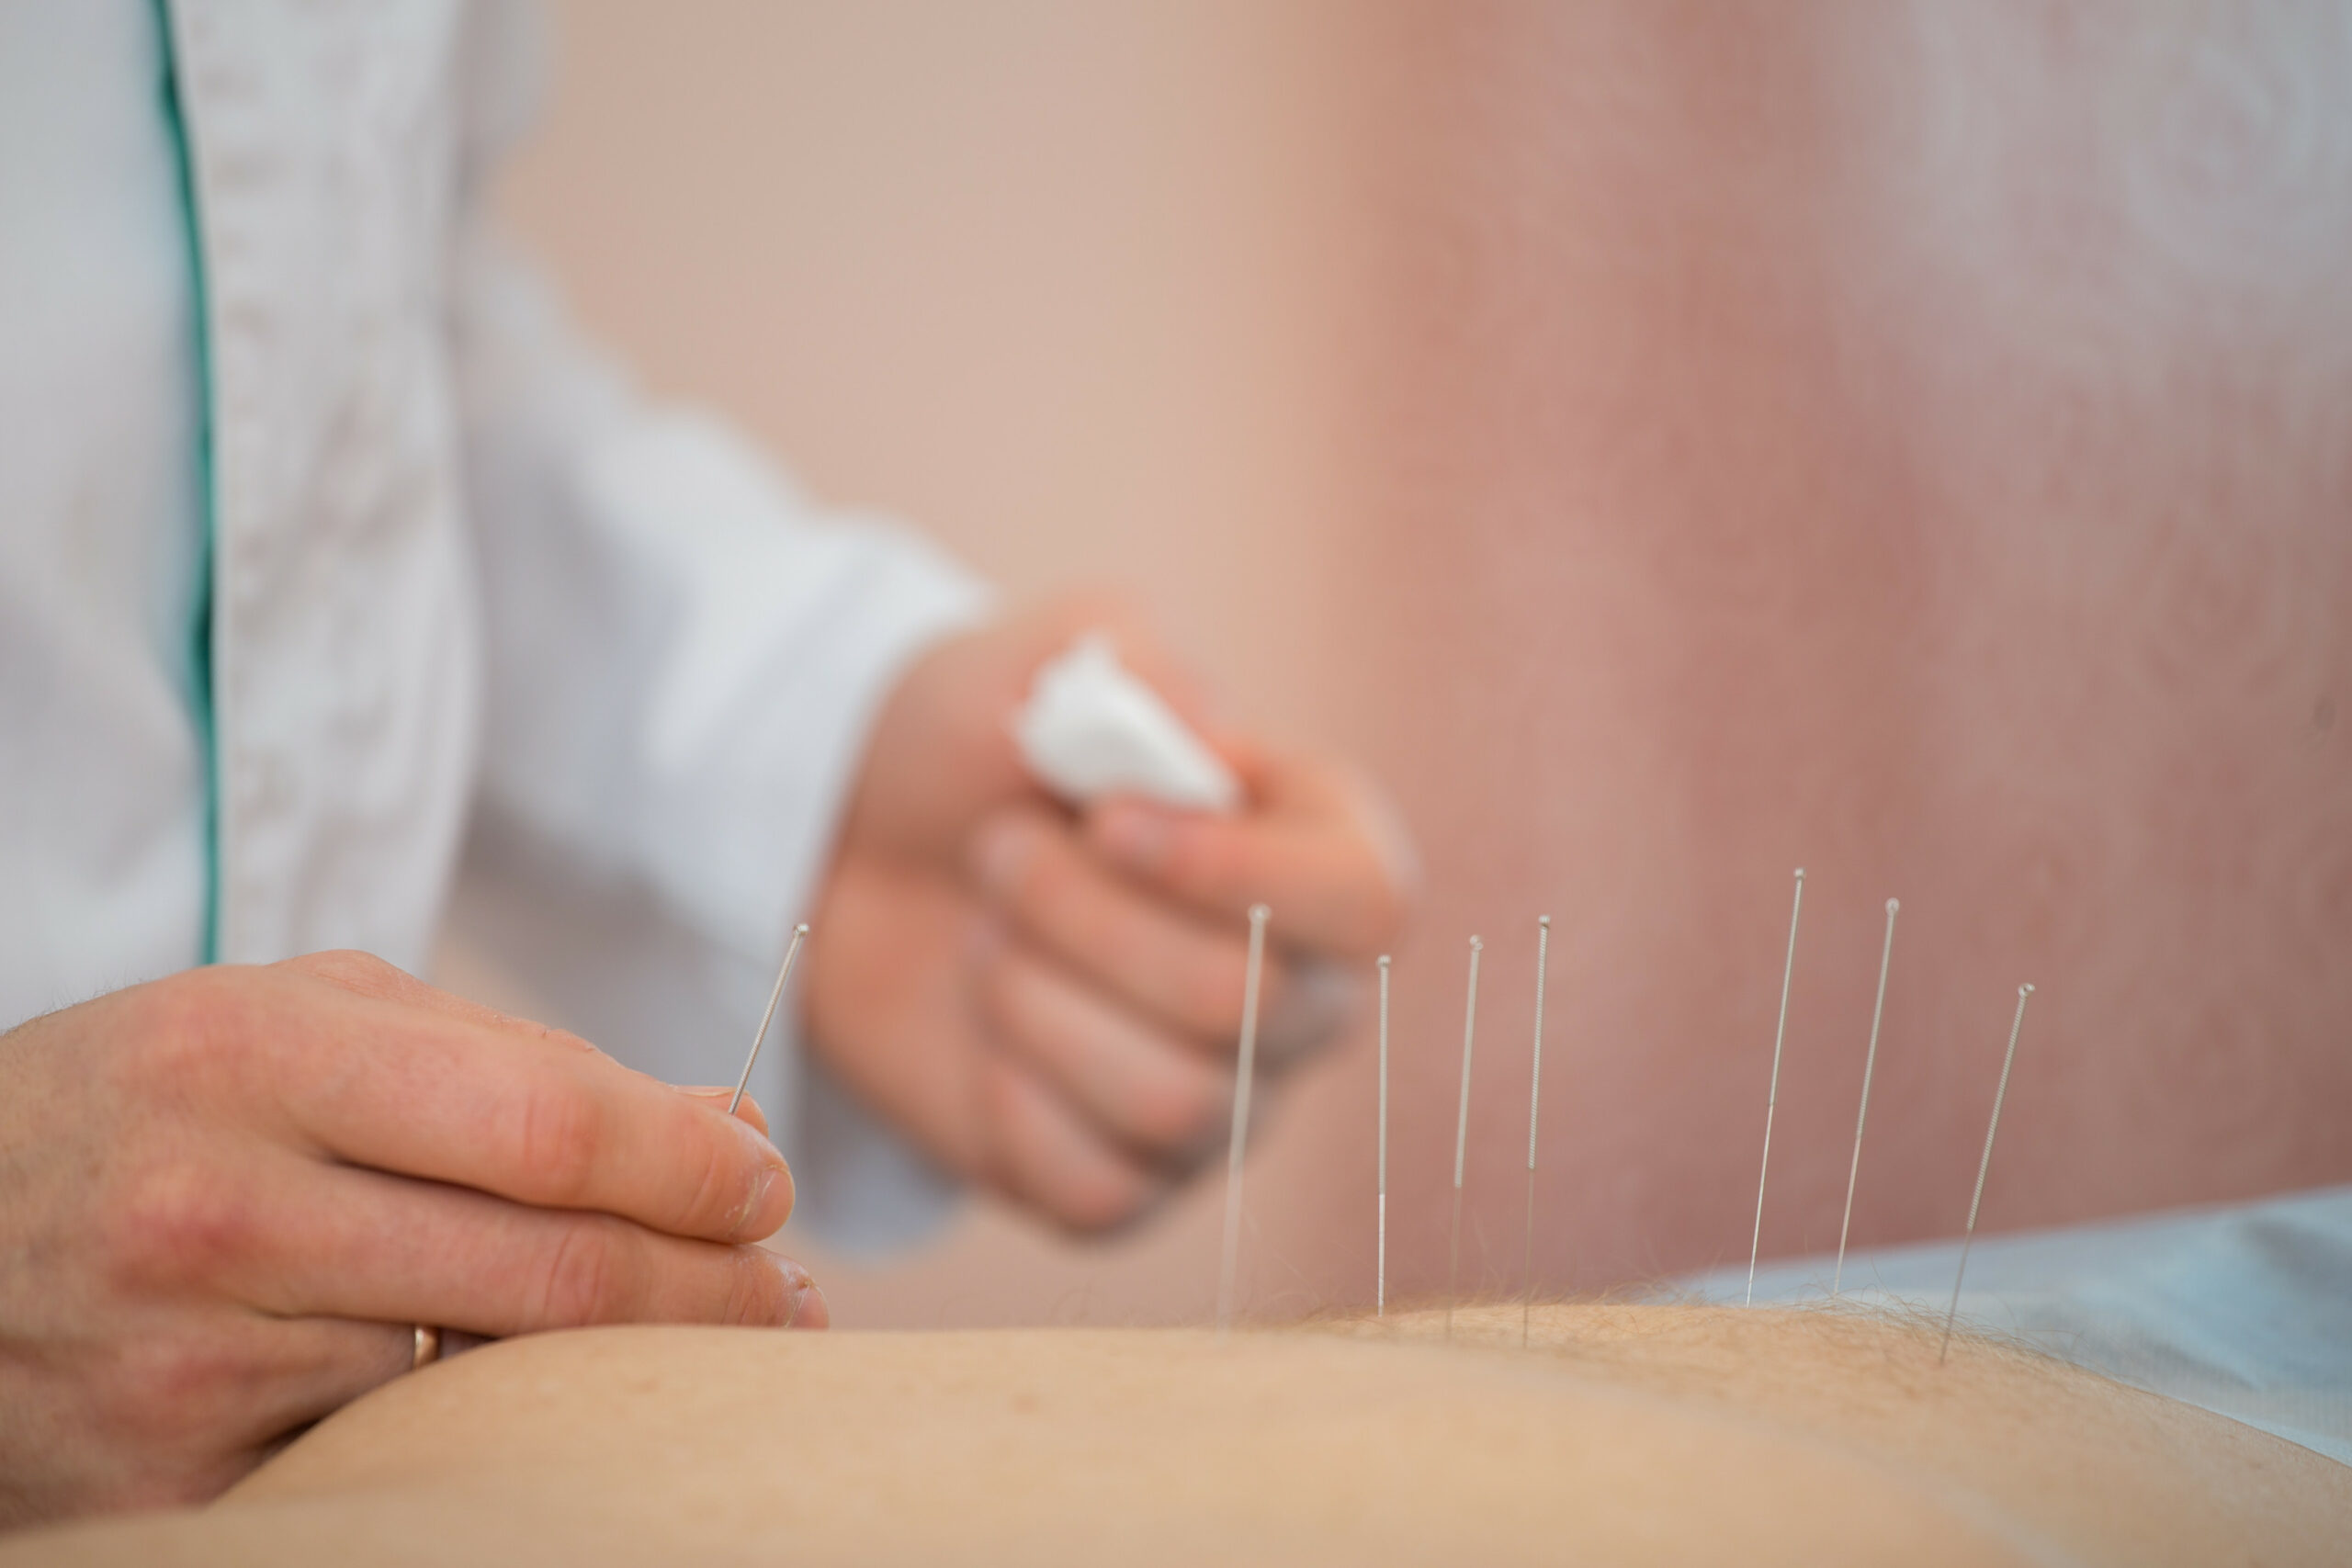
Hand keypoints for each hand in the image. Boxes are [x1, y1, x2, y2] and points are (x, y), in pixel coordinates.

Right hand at [0, 952, 822, 1526]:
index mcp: (256, 1061)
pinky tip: (531, 1402)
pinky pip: (400, 1466)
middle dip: (712, 1290)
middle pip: (553, 1276)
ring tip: (694, 1339)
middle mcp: (222, 1214)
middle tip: (784, 1292)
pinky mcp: (178, 1489)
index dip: (693, 1165)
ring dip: (623, 1370)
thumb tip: (724, 1125)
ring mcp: (194, 1369)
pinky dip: (493, 1436)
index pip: (549, 1125)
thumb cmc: (155, 1105)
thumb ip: (514, 1060)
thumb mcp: (304, 1023)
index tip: (765, 1184)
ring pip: (495, 1386)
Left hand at [802, 596, 1415, 1231]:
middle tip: (997, 849)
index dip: (1239, 871)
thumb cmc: (981, 746)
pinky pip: (1099, 1190)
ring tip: (983, 934)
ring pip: (1170, 1103)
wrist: (857, 851)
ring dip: (1032, 1001)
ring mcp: (1224, 1102)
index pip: (1368, 902)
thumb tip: (1208, 733)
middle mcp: (1300, 994)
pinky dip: (1010, 1105)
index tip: (1105, 819)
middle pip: (1239, 1004)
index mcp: (1319, 850)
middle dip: (1080, 917)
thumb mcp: (1048, 658)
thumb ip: (1136, 666)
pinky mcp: (1127, 1182)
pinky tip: (981, 1033)